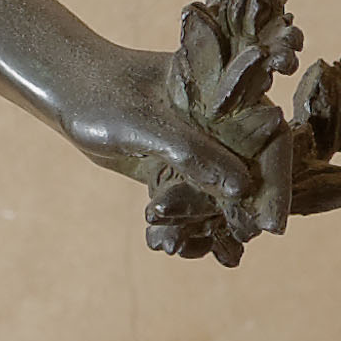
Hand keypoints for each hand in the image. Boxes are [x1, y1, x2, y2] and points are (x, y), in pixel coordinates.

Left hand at [55, 31, 288, 256]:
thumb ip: (192, 151)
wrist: (63, 94)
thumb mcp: (147, 123)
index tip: (273, 224)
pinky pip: (190, 204)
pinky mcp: (175, 168)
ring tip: (182, 246)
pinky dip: (182, 225)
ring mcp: (198, 148)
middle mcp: (220, 123)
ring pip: (219, 195)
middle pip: (250, 174)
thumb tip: (243, 188)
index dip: (276, 182)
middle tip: (233, 244)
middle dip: (243, 213)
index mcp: (228, 96)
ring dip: (208, 224)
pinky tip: (165, 243)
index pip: (270, 141)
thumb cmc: (103, 94)